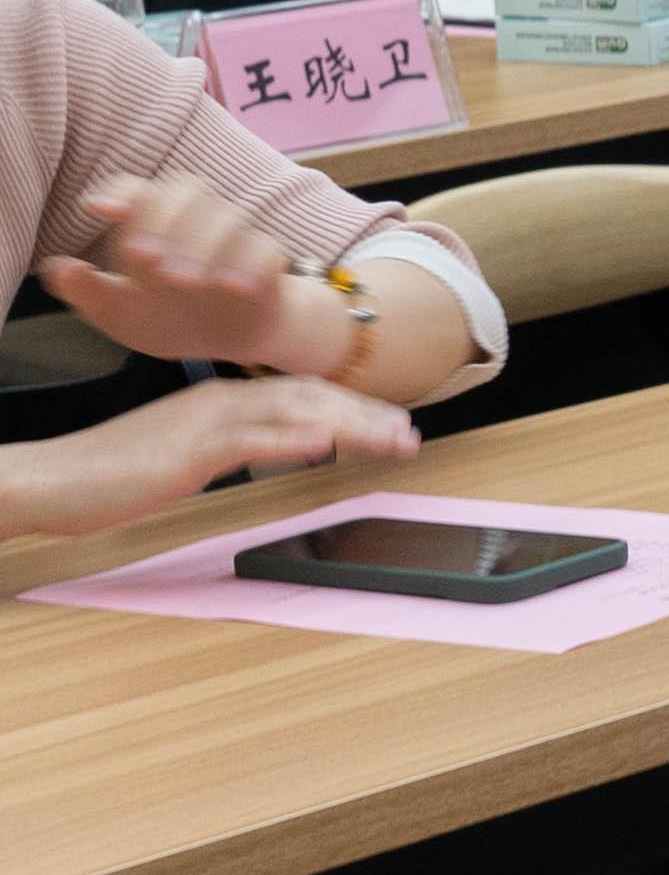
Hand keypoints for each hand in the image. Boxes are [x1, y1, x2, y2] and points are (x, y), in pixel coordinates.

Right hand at [0, 378, 416, 541]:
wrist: (51, 478)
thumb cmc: (111, 471)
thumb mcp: (186, 453)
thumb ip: (231, 446)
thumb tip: (274, 450)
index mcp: (221, 399)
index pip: (303, 396)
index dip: (354, 407)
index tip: (394, 426)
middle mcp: (220, 401)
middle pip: (310, 400)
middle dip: (367, 416)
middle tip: (410, 435)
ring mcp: (203, 424)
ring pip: (292, 415)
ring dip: (349, 426)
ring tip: (391, 440)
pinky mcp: (184, 453)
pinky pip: (246, 442)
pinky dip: (289, 442)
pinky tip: (324, 447)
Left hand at [40, 182, 314, 370]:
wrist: (230, 339)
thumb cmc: (168, 318)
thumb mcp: (120, 313)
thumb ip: (89, 292)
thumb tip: (55, 268)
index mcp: (153, 226)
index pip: (138, 190)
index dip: (121, 192)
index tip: (100, 210)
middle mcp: (195, 222)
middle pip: (187, 190)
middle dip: (164, 221)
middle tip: (144, 260)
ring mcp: (235, 238)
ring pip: (228, 216)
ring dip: (203, 244)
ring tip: (184, 282)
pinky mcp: (267, 261)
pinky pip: (265, 249)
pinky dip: (249, 264)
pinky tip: (231, 288)